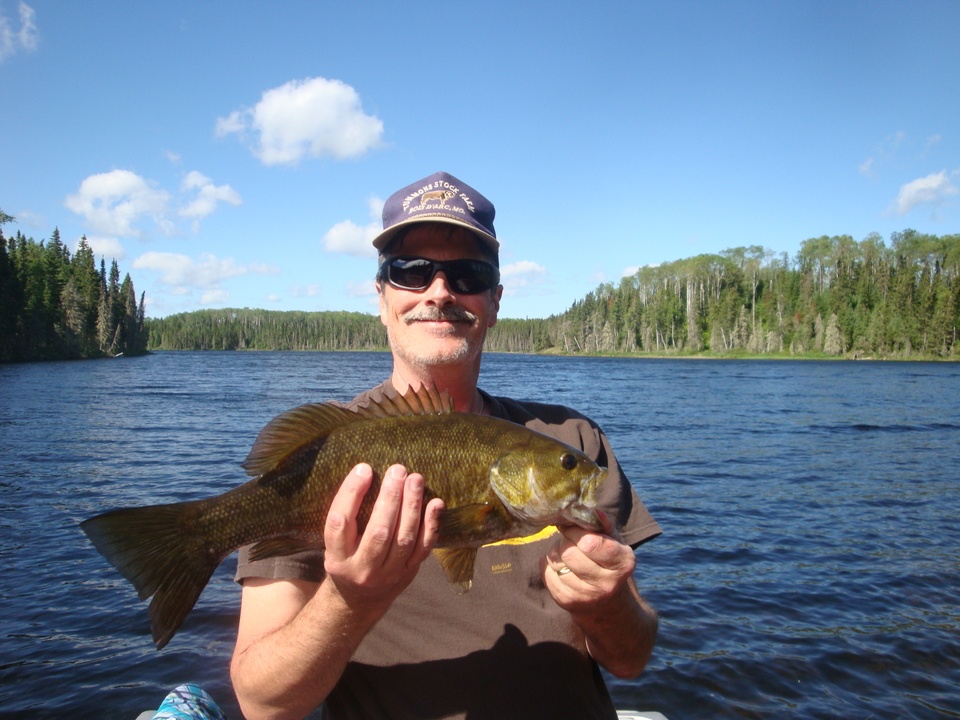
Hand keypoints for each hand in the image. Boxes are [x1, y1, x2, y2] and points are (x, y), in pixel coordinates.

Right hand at [323, 463, 443, 612]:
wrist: (359, 600)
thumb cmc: (347, 558)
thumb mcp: (335, 542)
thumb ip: (346, 514)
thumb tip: (366, 470)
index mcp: (337, 556)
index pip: (340, 522)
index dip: (351, 494)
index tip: (364, 469)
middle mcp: (361, 568)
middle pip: (378, 532)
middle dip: (390, 498)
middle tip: (398, 470)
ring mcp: (387, 574)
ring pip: (403, 539)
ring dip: (412, 506)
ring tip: (415, 479)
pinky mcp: (408, 573)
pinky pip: (422, 548)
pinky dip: (431, 525)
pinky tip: (435, 503)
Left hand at [542, 511, 636, 613]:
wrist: (605, 602)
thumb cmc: (607, 561)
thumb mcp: (613, 541)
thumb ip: (603, 524)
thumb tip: (593, 512)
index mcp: (623, 563)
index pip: (590, 543)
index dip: (575, 532)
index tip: (571, 527)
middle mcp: (607, 583)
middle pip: (569, 552)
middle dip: (565, 541)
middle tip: (569, 540)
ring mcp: (586, 596)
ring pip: (555, 562)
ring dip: (556, 552)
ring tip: (566, 553)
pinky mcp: (567, 602)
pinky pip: (546, 572)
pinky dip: (548, 564)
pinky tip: (560, 565)